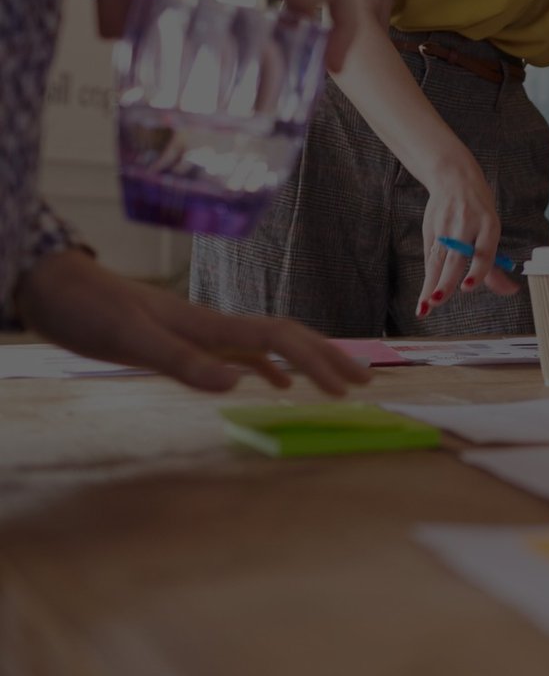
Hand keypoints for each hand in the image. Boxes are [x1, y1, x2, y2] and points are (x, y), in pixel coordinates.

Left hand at [16, 250, 370, 393]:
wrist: (54, 287)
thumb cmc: (88, 310)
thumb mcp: (132, 340)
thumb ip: (184, 362)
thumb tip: (239, 383)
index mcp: (211, 325)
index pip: (282, 338)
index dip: (319, 360)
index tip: (348, 387)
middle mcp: (216, 326)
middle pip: (290, 337)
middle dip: (330, 358)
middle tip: (368, 384)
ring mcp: (203, 332)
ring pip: (272, 345)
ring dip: (308, 363)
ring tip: (338, 384)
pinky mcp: (185, 340)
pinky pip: (244, 353)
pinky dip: (269, 368)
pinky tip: (275, 384)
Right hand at [417, 157, 516, 317]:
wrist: (453, 178)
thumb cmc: (478, 212)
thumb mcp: (490, 231)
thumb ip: (494, 265)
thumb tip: (511, 291)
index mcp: (489, 225)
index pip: (483, 252)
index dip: (476, 270)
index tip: (467, 287)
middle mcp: (467, 225)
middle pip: (456, 257)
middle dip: (446, 281)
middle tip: (439, 300)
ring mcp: (446, 226)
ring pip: (438, 259)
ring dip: (431, 285)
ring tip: (425, 307)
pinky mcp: (431, 228)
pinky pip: (431, 257)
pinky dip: (428, 278)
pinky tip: (425, 298)